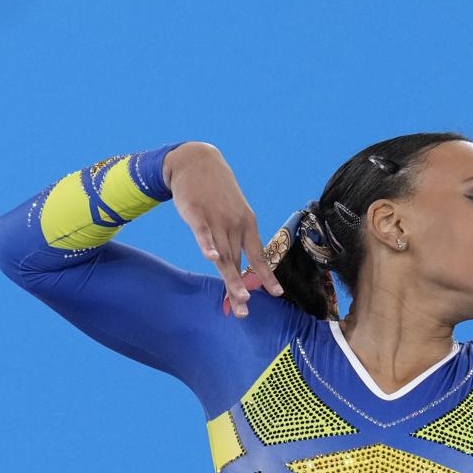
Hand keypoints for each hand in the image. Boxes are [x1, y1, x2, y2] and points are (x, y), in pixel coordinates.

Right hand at [163, 142, 283, 316]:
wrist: (197, 161)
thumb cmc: (216, 193)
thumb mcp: (233, 212)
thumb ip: (233, 238)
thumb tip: (233, 263)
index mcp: (247, 224)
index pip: (258, 255)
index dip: (266, 275)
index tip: (277, 294)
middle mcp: (234, 224)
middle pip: (238, 262)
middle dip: (242, 287)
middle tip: (245, 311)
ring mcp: (216, 218)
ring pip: (224, 254)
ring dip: (230, 277)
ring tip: (237, 299)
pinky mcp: (196, 212)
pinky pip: (203, 232)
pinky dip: (208, 245)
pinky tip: (212, 259)